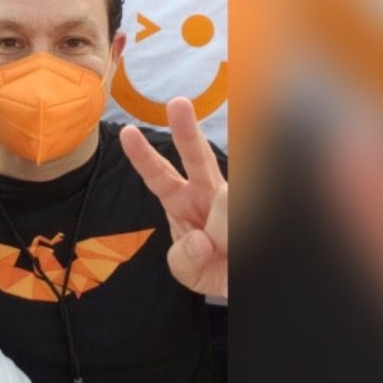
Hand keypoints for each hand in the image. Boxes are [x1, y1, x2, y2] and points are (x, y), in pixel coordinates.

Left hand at [121, 98, 226, 298]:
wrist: (243, 280)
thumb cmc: (215, 269)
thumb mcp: (190, 273)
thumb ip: (184, 261)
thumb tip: (200, 239)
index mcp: (181, 201)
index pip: (158, 175)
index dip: (142, 156)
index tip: (127, 132)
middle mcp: (207, 191)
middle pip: (196, 156)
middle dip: (185, 130)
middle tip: (177, 103)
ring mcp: (233, 195)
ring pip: (227, 198)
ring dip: (224, 232)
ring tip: (227, 251)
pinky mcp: (255, 201)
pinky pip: (243, 209)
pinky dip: (235, 235)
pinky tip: (235, 244)